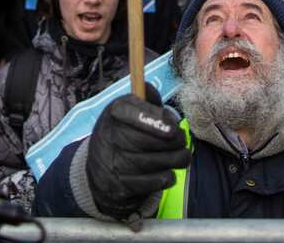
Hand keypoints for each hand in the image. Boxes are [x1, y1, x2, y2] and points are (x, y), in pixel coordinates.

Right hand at [86, 85, 190, 220]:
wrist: (100, 169)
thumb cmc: (124, 132)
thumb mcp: (131, 110)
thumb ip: (147, 99)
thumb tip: (155, 95)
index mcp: (115, 112)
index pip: (136, 115)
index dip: (158, 121)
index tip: (174, 128)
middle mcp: (111, 136)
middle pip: (150, 141)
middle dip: (176, 141)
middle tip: (183, 140)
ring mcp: (114, 163)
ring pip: (157, 162)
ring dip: (178, 159)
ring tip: (182, 155)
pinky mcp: (121, 186)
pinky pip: (156, 182)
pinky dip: (169, 177)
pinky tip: (169, 171)